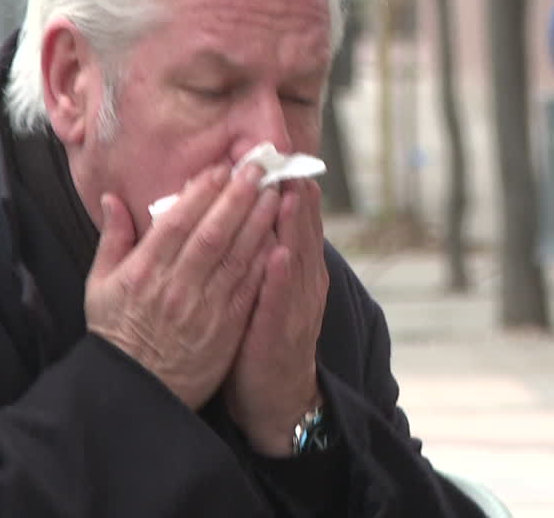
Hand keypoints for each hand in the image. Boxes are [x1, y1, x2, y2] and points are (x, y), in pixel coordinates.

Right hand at [85, 164, 279, 409]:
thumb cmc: (117, 334)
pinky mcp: (225, 329)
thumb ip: (112, 240)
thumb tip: (112, 198)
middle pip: (212, 233)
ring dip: (258, 222)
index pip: (177, 222)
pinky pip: (249, 289)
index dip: (202, 193)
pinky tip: (280, 238)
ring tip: (275, 193)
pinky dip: (265, 262)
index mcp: (143, 272)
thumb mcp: (99, 286)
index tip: (221, 168)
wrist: (136, 392)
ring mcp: (203, 309)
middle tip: (257, 169)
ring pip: (236, 257)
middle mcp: (175, 287)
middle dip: (237, 197)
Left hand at [225, 179, 329, 456]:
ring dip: (294, 228)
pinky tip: (278, 255)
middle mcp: (303, 283)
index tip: (281, 157)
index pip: (296, 222)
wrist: (277, 396)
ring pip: (297, 259)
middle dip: (296, 198)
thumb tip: (249, 210)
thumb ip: (261, 250)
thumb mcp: (266, 288)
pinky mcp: (282, 334)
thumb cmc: (263, 336)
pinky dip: (281, 278)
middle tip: (289, 163)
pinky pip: (282, 303)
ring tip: (289, 195)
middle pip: (302, 233)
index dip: (290, 190)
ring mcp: (297, 308)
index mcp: (297, 270)